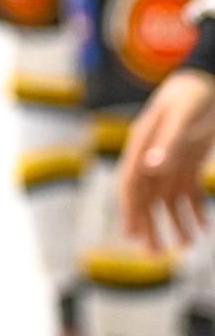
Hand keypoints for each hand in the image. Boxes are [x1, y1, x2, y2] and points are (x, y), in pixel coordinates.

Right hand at [122, 67, 214, 251]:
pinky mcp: (187, 161)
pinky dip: (193, 210)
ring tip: (185, 246)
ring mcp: (168, 159)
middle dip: (149, 224)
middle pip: (145, 195)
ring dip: (173, 222)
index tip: (131, 235)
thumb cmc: (194, 95)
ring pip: (165, 198)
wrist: (208, 81)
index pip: (129, 181)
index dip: (129, 208)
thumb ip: (168, 143)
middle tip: (155, 255)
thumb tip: (150, 168)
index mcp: (142, 142)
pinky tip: (203, 227)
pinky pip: (186, 192)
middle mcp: (151, 154)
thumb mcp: (183, 117)